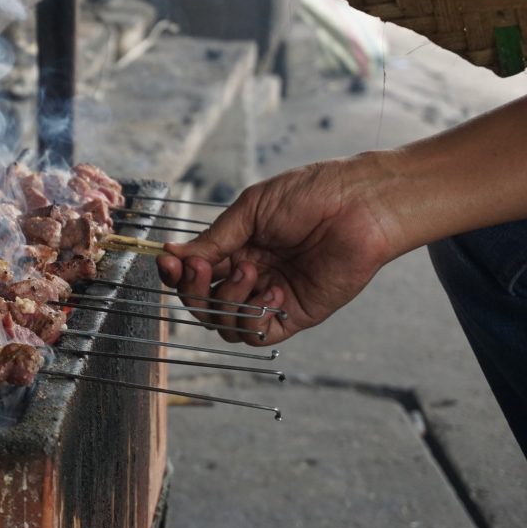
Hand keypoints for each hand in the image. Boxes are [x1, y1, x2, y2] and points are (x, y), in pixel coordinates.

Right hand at [157, 156, 397, 345]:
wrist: (360, 203)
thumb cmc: (310, 194)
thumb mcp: (251, 209)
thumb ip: (214, 239)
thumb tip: (173, 255)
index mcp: (236, 249)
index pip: (194, 274)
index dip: (176, 274)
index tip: (167, 262)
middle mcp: (250, 276)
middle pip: (203, 304)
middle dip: (195, 291)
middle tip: (203, 269)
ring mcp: (271, 297)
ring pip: (226, 325)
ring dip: (227, 302)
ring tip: (251, 271)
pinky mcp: (296, 314)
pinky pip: (259, 333)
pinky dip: (254, 319)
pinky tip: (270, 291)